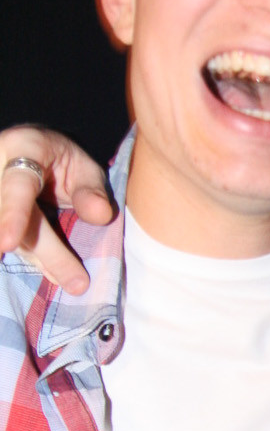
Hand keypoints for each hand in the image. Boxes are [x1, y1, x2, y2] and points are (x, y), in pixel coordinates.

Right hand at [0, 127, 114, 292]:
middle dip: (46, 253)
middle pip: (11, 217)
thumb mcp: (84, 167)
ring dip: (40, 260)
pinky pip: (10, 243)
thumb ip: (91, 189)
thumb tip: (100, 215)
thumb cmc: (61, 162)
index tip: (8, 243)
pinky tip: (56, 275)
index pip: (16, 185)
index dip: (12, 214)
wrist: (34, 156)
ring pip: (8, 236)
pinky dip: (34, 260)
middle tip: (78, 283)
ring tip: (73, 279)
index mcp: (23, 147)